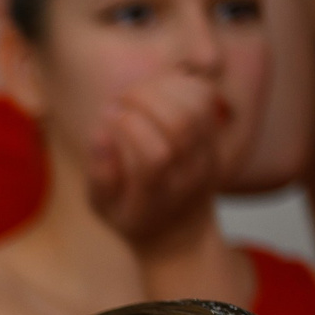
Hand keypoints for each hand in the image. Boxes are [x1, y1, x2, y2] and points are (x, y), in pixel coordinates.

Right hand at [86, 70, 227, 251]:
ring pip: (195, 107)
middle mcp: (191, 177)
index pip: (155, 157)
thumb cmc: (132, 215)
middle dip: (144, 100)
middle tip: (119, 98)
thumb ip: (100, 175)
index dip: (129, 129)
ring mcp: (208, 155)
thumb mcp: (104, 208)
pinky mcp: (215, 137)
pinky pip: (204, 100)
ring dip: (162, 88)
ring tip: (134, 91)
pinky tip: (153, 90)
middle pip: (180, 124)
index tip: (106, 117)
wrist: (179, 229)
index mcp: (158, 200)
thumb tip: (101, 133)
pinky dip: (179, 85)